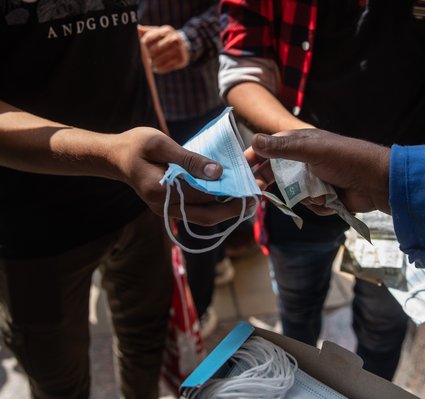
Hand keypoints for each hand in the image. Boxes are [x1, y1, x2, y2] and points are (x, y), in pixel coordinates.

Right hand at [111, 127, 246, 224]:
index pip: (203, 198)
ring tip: (248, 197)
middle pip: (207, 216)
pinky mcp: (171, 206)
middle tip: (256, 198)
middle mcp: (165, 206)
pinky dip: (215, 204)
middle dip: (234, 209)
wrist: (114, 157)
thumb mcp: (160, 143)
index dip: (229, 195)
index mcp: (162, 190)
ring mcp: (167, 209)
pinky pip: (197, 210)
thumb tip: (217, 172)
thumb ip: (189, 159)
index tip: (250, 188)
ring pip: (204, 216)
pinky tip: (230, 194)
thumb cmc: (135, 145)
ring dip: (226, 209)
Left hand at [138, 25, 189, 73]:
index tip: (141, 49)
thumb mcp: (158, 33)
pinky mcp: (182, 60)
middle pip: (156, 48)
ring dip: (154, 63)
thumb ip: (147, 32)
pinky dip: (160, 69)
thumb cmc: (165, 39)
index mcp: (167, 30)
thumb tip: (137, 28)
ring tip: (151, 64)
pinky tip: (157, 68)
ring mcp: (180, 49)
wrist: (184, 47)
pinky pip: (167, 66)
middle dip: (149, 55)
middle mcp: (175, 38)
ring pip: (161, 58)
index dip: (143, 44)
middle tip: (146, 59)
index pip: (150, 37)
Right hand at [247, 129, 391, 213]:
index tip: (238, 170)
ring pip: (292, 193)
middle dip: (271, 183)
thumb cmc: (346, 158)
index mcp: (300, 144)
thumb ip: (282, 148)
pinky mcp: (323, 196)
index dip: (253, 158)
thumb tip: (254, 140)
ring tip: (319, 192)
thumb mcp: (312, 150)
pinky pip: (309, 205)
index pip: (267, 149)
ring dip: (304, 196)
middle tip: (259, 189)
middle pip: (275, 174)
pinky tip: (331, 200)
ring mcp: (314, 180)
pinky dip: (318, 205)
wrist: (377, 182)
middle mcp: (304, 161)